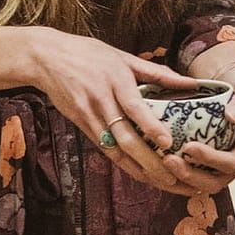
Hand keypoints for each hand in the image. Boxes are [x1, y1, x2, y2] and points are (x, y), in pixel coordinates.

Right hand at [25, 28, 196, 193]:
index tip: (167, 142)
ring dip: (137, 168)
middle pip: (125, 137)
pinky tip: (140, 173)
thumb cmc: (89, 54)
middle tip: (171, 176)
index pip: (133, 107)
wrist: (46, 58)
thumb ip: (156, 72)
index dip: (150, 126)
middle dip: (148, 160)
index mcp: (115, 80)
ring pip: (114, 149)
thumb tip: (189, 82)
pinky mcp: (81, 125)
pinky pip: (104, 148)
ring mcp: (89, 116)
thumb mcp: (123, 56)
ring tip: (160, 181)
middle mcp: (101, 101)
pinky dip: (122, 163)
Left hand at [172, 65, 234, 194]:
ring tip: (160, 162)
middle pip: (214, 182)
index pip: (231, 163)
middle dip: (190, 175)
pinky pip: (187, 182)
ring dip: (178, 179)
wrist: (228, 94)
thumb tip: (232, 116)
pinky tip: (154, 165)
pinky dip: (171, 178)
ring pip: (198, 186)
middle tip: (168, 160)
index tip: (188, 146)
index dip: (210, 159)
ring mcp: (218, 170)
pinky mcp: (203, 169)